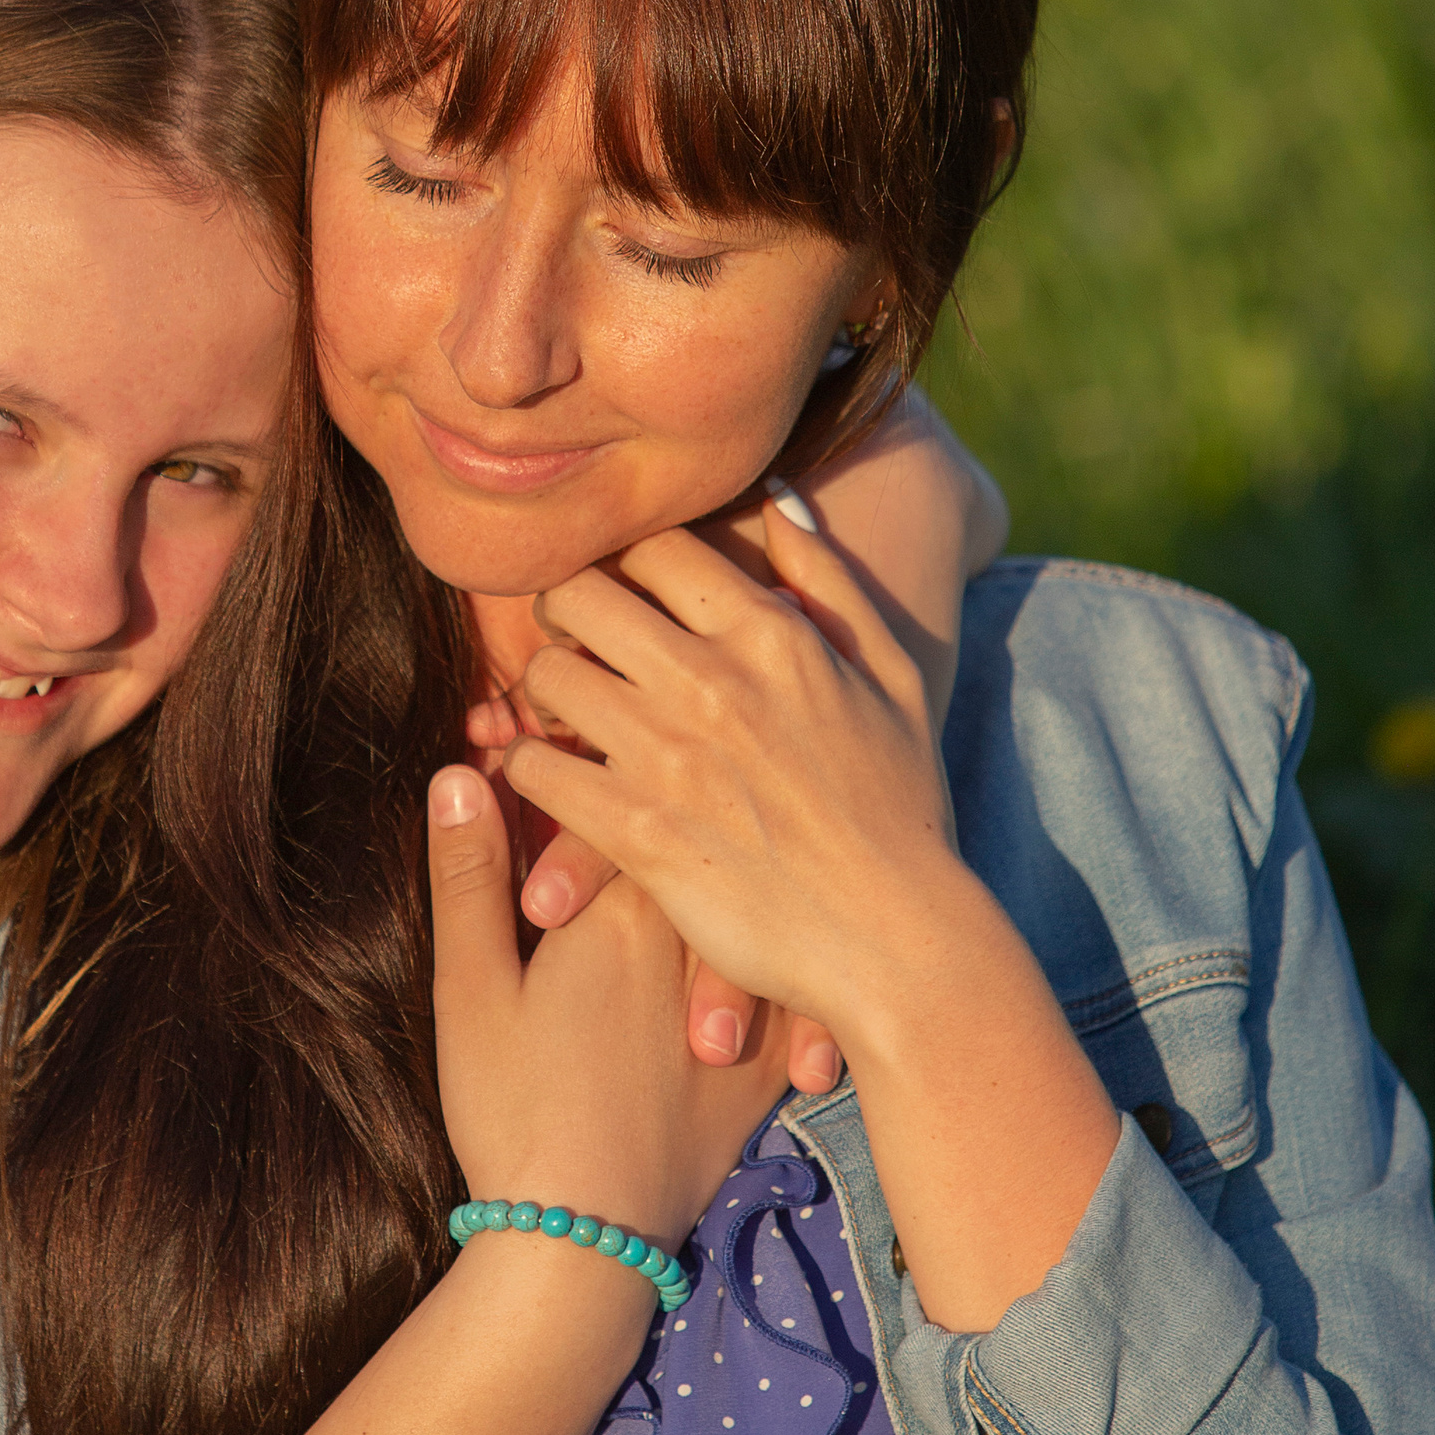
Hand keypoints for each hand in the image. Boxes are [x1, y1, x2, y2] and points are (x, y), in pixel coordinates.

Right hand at [428, 759, 780, 1250]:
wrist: (585, 1239)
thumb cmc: (512, 1111)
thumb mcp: (469, 991)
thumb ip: (469, 877)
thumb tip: (461, 771)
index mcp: (623, 909)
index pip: (636, 792)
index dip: (613, 762)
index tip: (593, 750)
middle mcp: (701, 942)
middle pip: (711, 839)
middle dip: (689, 805)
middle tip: (670, 778)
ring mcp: (747, 1004)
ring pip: (768, 902)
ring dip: (754, 872)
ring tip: (755, 841)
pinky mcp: (772, 1066)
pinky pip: (806, 985)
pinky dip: (799, 956)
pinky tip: (796, 942)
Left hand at [497, 493, 960, 1058]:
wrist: (899, 938)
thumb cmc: (903, 808)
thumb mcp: (892, 677)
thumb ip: (830, 580)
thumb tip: (781, 497)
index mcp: (772, 633)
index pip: (654, 546)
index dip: (621, 561)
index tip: (618, 594)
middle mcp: (713, 680)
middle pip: (579, 594)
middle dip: (562, 613)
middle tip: (571, 646)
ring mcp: (670, 756)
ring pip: (545, 678)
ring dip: (541, 695)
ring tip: (563, 718)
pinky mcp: (637, 832)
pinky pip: (537, 770)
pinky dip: (531, 771)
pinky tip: (554, 783)